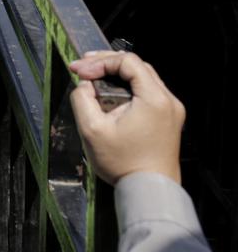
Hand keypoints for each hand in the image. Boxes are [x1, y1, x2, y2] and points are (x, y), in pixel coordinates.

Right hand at [70, 51, 185, 184]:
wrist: (150, 191)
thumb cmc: (123, 163)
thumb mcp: (92, 129)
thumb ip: (82, 99)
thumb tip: (86, 86)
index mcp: (154, 99)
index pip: (128, 62)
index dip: (100, 61)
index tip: (79, 71)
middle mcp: (168, 100)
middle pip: (138, 66)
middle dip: (107, 63)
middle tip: (83, 67)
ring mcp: (172, 110)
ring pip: (144, 77)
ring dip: (117, 73)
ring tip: (93, 75)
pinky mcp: (169, 119)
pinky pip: (148, 91)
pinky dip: (128, 86)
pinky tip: (110, 91)